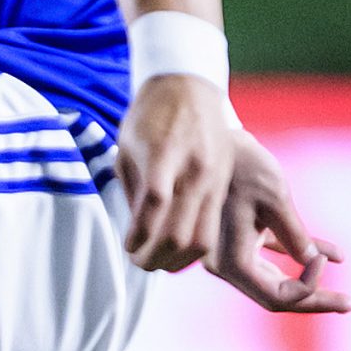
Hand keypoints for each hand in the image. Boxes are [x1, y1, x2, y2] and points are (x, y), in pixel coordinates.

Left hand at [115, 74, 231, 271]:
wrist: (189, 87)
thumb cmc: (149, 117)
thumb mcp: (127, 149)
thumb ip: (133, 192)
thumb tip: (137, 235)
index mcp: (164, 155)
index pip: (153, 206)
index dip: (138, 236)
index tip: (128, 247)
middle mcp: (194, 169)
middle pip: (179, 233)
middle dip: (156, 258)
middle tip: (140, 263)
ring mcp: (213, 178)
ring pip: (202, 238)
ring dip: (178, 261)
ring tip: (158, 262)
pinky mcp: (223, 183)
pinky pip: (212, 227)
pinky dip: (194, 246)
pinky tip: (177, 248)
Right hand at [208, 129, 350, 315]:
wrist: (216, 140)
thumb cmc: (243, 166)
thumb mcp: (275, 198)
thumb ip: (294, 234)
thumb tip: (312, 262)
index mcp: (230, 260)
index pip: (274, 296)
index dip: (306, 285)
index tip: (321, 256)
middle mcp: (226, 263)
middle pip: (275, 296)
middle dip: (314, 300)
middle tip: (350, 304)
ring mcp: (232, 252)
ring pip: (276, 281)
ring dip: (310, 284)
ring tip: (344, 297)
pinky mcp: (241, 236)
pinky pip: (274, 256)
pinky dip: (301, 257)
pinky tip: (335, 256)